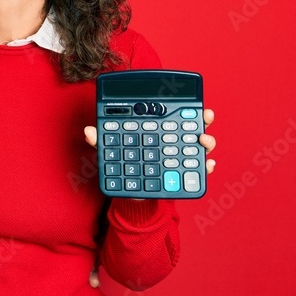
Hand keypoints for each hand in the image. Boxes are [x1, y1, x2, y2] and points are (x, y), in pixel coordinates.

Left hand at [83, 108, 216, 174]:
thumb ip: (102, 141)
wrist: (130, 192)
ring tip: (204, 140)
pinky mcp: (184, 176)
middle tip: (205, 117)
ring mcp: (181, 158)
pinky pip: (199, 171)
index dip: (185, 108)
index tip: (195, 103)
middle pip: (192, 128)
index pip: (173, 115)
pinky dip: (205, 167)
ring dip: (207, 141)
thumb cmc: (123, 165)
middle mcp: (173, 141)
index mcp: (158, 130)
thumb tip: (88, 131)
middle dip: (202, 121)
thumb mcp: (111, 151)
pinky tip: (207, 165)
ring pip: (199, 147)